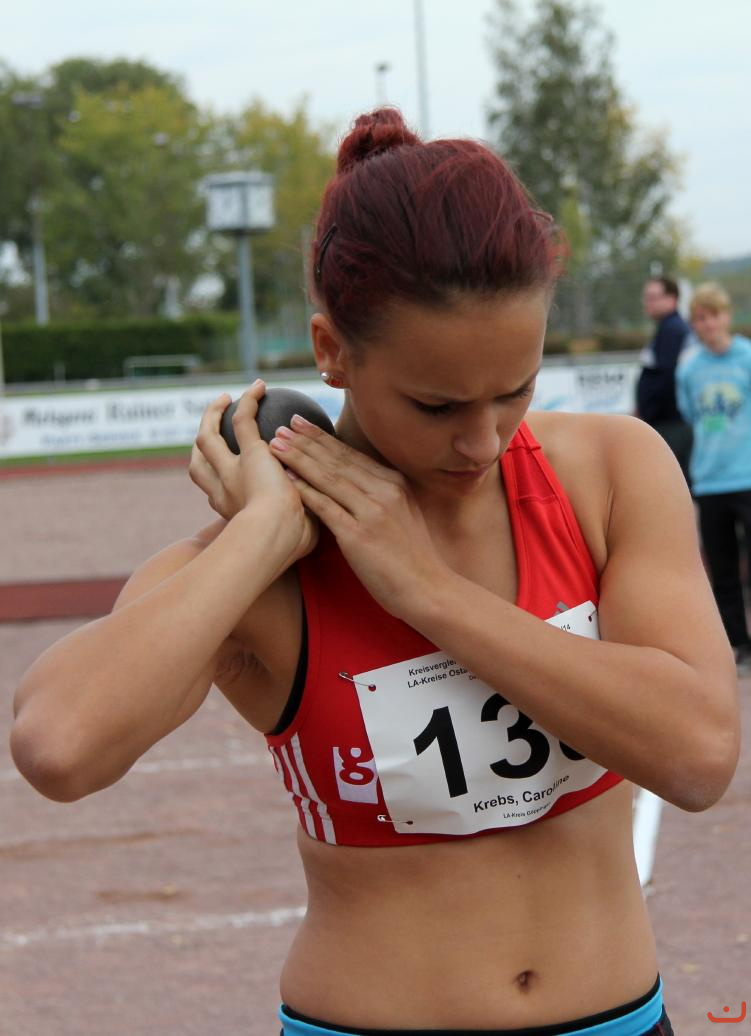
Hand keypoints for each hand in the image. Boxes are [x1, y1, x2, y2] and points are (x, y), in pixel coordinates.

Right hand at [189, 381, 318, 562]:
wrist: (277, 537)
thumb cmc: (289, 546)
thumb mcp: (294, 537)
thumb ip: (301, 527)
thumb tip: (320, 525)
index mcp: (231, 513)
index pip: (215, 494)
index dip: (214, 481)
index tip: (225, 473)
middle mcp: (223, 491)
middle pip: (198, 465)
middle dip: (201, 446)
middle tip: (208, 430)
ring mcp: (232, 470)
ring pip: (208, 437)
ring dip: (212, 416)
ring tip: (223, 399)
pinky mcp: (251, 453)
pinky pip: (243, 420)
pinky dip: (248, 402)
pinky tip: (260, 388)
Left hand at [268, 414, 448, 618]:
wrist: (428, 589)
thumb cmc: (413, 559)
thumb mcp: (405, 515)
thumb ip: (383, 496)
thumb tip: (360, 483)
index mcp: (394, 483)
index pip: (351, 455)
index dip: (323, 438)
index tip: (302, 425)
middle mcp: (383, 491)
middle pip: (337, 460)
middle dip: (306, 441)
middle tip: (283, 424)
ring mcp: (371, 512)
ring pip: (328, 477)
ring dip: (299, 458)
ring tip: (276, 444)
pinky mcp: (359, 535)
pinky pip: (326, 507)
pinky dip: (305, 490)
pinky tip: (286, 479)